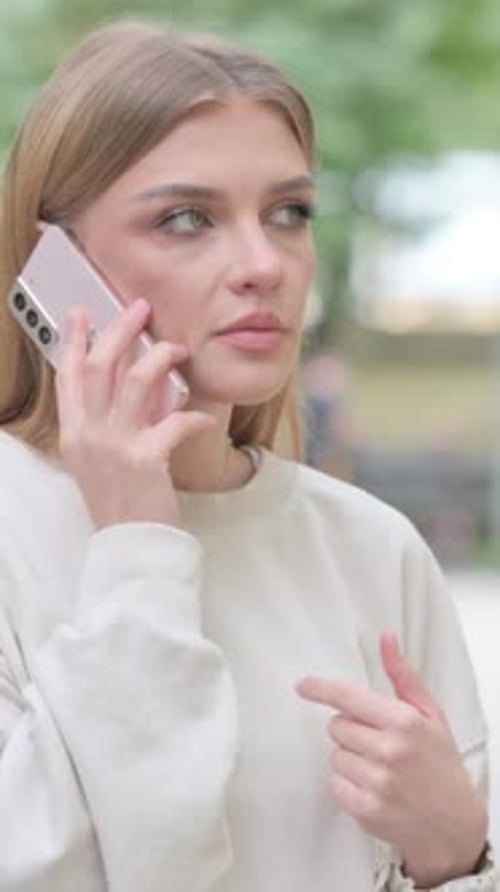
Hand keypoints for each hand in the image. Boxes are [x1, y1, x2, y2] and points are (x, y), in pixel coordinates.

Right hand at [56, 300, 213, 528]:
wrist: (130, 546)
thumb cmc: (121, 503)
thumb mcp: (100, 461)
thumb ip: (110, 424)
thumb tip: (140, 387)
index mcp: (74, 434)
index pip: (68, 377)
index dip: (75, 341)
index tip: (82, 313)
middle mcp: (88, 436)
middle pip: (100, 366)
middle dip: (121, 330)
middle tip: (141, 308)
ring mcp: (114, 446)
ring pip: (135, 381)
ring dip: (160, 357)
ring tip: (178, 348)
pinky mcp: (145, 459)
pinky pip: (176, 421)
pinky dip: (194, 415)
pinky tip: (203, 417)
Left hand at [296, 632, 486, 886]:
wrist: (455, 825)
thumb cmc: (442, 765)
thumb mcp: (430, 714)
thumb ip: (402, 675)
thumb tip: (386, 639)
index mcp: (404, 721)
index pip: (348, 696)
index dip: (321, 688)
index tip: (304, 685)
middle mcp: (389, 750)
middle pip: (336, 726)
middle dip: (351, 731)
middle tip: (377, 742)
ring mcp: (377, 782)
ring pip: (334, 755)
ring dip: (350, 759)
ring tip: (379, 768)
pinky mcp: (366, 809)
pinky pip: (335, 784)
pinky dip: (348, 785)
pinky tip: (373, 788)